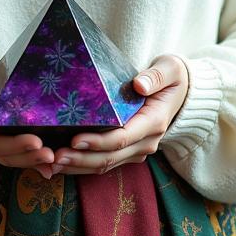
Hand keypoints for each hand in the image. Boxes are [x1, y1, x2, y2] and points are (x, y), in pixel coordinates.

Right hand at [0, 52, 56, 172]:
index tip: (35, 141)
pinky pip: (13, 152)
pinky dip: (31, 159)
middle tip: (51, 155)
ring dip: (32, 161)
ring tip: (54, 160)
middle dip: (28, 157)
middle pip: (3, 155)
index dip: (14, 144)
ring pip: (10, 157)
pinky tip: (50, 164)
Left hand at [46, 53, 188, 177]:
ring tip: (53, 163)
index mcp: (154, 122)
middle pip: (110, 157)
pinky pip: (104, 163)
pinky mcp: (128, 152)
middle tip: (55, 157)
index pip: (122, 137)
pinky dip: (83, 165)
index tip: (75, 139)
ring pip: (105, 165)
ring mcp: (137, 150)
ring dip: (79, 166)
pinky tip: (62, 163)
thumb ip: (156, 76)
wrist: (181, 93)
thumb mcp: (170, 68)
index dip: (98, 142)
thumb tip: (139, 85)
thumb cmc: (171, 77)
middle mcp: (146, 142)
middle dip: (81, 159)